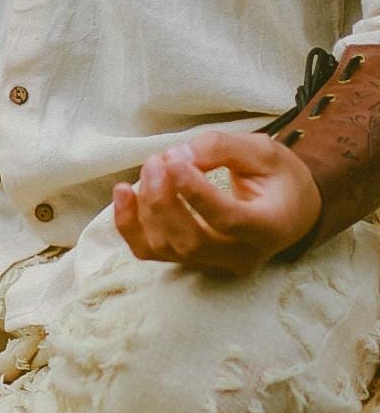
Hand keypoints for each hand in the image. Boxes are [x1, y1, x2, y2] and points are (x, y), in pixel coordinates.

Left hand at [113, 129, 321, 274]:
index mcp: (268, 228)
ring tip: (152, 166)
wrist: (289, 209)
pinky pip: (151, 252)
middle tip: (157, 160)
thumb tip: (178, 155)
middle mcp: (242, 256)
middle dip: (163, 199)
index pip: (228, 220)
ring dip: (147, 206)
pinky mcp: (191, 261)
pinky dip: (129, 225)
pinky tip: (122, 193)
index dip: (196, 192)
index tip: (174, 160)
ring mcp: (215, 265)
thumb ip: (221, 148)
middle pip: (191, 241)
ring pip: (167, 248)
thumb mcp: (262, 150)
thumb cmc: (278, 177)